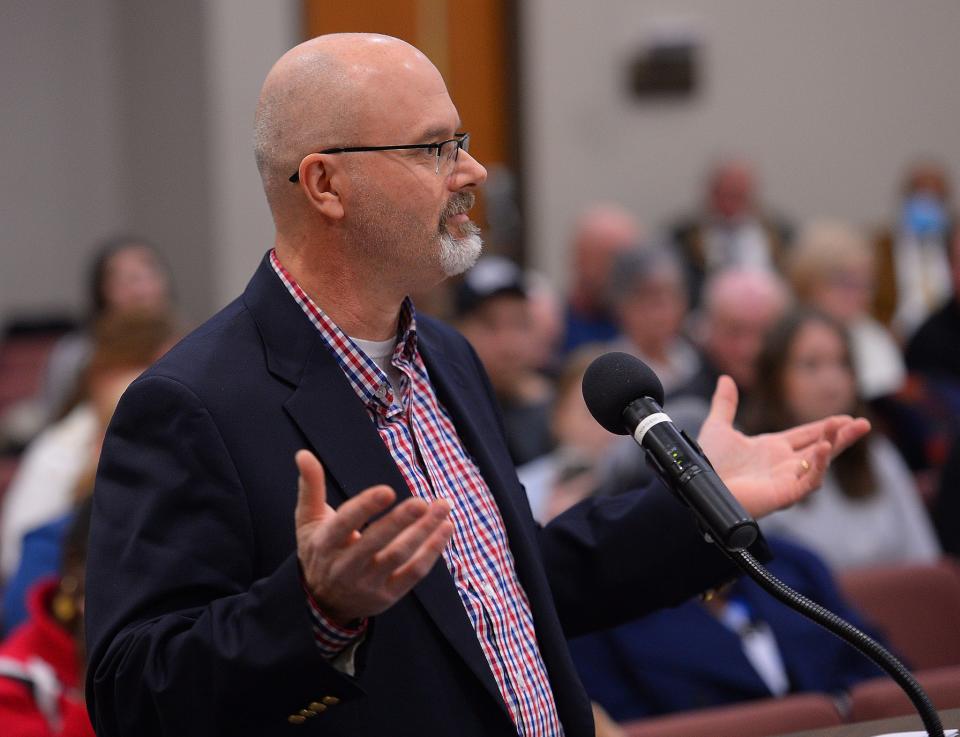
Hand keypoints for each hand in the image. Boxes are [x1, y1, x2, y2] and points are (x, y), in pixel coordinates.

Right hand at [294, 449, 453, 624]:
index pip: (344, 524)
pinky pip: (414, 573)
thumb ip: (310, 486)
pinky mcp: (388, 595)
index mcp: (324, 544)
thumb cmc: (319, 549)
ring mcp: (368, 583)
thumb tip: (303, 453)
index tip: (388, 490)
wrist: (323, 602)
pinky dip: (433, 550)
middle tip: (423, 502)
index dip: (365, 507)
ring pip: (399, 556)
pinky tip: (446, 527)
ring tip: (442, 507)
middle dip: (400, 522)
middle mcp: (345, 566)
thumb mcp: (308, 520)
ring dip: (424, 532)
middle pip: (375, 544)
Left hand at [696, 376, 870, 517]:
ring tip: (847, 428)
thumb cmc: (707, 463)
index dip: (826, 427)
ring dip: (833, 446)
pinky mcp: (783, 496)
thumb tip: (726, 379)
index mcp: (771, 450)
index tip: (845, 418)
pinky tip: (823, 449)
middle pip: (820, 449)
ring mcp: (785, 481)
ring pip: (818, 464)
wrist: (697, 486)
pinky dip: (818, 467)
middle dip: (841, 437)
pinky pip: (808, 482)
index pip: (806, 435)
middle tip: (862, 424)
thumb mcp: (718, 427)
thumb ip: (725, 404)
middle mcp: (782, 466)